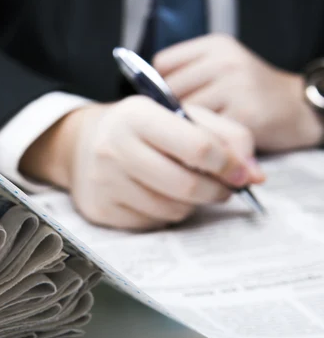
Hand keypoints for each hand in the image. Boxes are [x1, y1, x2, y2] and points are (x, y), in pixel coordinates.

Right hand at [20, 96, 264, 230]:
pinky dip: (165, 213)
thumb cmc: (142, 129)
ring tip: (184, 187)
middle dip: (216, 191)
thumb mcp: (181, 116)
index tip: (242, 173)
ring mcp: (104, 181)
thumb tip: (255, 175)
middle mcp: (114, 147)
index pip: (197, 146)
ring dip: (190, 204)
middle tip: (222, 188)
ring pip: (172, 209)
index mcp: (138, 115)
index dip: (228, 164)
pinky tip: (157, 196)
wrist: (82, 144)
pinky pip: (152, 222)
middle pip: (186, 185)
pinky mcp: (100, 209)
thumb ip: (226, 137)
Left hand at [153, 34, 323, 151]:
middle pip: (170, 92)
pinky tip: (205, 149)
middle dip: (167, 114)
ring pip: (185, 115)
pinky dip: (200, 145)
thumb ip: (187, 76)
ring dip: (182, 133)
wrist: (296, 107)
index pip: (162, 64)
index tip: (164, 104)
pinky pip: (205, 134)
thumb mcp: (220, 69)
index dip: (158, 87)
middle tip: (173, 129)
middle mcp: (225, 61)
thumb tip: (143, 102)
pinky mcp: (245, 115)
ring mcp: (236, 87)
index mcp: (214, 46)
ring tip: (188, 141)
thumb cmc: (247, 93)